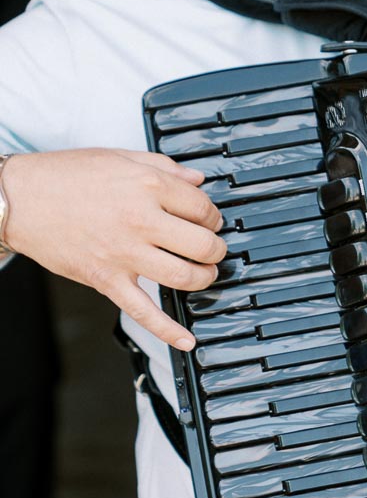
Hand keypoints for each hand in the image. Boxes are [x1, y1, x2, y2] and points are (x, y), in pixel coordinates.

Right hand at [2, 149, 225, 350]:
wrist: (16, 199)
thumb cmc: (63, 176)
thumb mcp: (118, 156)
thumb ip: (163, 166)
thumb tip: (197, 179)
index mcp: (148, 186)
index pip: (203, 208)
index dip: (212, 216)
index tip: (209, 220)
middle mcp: (141, 220)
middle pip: (202, 244)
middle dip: (215, 249)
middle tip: (213, 249)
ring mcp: (124, 254)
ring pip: (184, 276)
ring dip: (204, 279)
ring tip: (205, 274)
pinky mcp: (106, 279)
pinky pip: (143, 311)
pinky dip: (168, 330)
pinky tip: (187, 340)